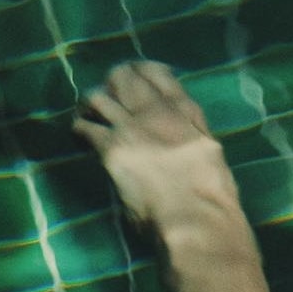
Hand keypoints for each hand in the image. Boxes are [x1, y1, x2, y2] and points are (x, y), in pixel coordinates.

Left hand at [72, 60, 243, 238]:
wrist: (197, 221)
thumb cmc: (213, 199)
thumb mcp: (211, 155)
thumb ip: (193, 135)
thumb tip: (183, 136)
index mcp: (185, 112)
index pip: (158, 73)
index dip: (141, 70)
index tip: (134, 75)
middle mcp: (156, 111)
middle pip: (123, 77)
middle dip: (110, 82)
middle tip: (106, 95)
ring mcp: (131, 127)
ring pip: (98, 96)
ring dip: (90, 104)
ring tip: (88, 115)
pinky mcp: (111, 148)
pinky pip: (84, 127)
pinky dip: (79, 129)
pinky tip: (81, 139)